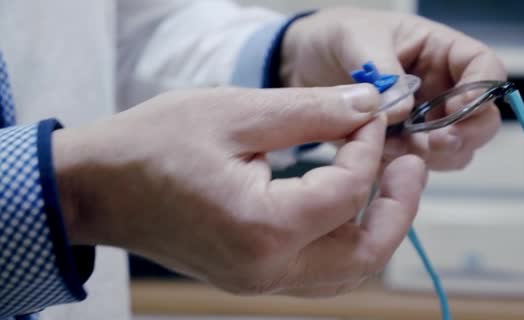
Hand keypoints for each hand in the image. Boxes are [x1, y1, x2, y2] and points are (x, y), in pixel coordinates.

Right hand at [53, 84, 426, 295]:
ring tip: (388, 179)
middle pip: (365, 253)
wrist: (98, 187)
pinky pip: (318, 268)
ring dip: (377, 225)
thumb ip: (313, 111)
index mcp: (262, 228)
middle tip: (411, 162)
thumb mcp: (238, 112)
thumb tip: (369, 106)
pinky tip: (347, 198)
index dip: (370, 147)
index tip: (370, 114)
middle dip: (399, 205)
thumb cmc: (154, 144)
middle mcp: (266, 270)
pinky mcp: (252, 276)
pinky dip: (345, 235)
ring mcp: (258, 281)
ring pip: (346, 268)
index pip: (348, 192)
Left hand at [281, 7, 506, 169]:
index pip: (486, 70)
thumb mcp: (357, 39)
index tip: (455, 109)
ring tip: (388, 147)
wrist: (302, 63)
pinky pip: (416, 165)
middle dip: (461, 135)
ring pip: (453, 150)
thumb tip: (403, 110)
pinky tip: (375, 156)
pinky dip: (401, 167)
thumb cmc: (337, 37)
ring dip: (428, 156)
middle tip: (430, 143)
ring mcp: (424, 120)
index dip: (480, 93)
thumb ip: (382, 71)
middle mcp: (441, 90)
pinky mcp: (402, 144)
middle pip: (480, 121)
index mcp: (441, 52)